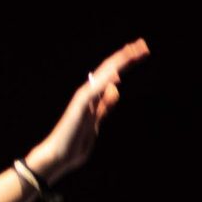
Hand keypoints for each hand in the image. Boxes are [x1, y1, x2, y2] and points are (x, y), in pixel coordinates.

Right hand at [30, 39, 148, 180]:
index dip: (126, 62)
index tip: (141, 51)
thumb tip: (116, 89)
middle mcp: (89, 93)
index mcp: (94, 96)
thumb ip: (105, 106)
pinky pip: (93, 92)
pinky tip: (116, 74)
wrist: (59, 156)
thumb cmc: (75, 142)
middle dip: (126, 56)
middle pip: (109, 70)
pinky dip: (104, 83)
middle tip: (142, 45)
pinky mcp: (79, 108)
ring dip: (117, 64)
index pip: (112, 74)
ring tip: (132, 52)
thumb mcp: (97, 121)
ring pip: (103, 76)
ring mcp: (83, 99)